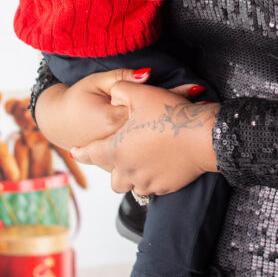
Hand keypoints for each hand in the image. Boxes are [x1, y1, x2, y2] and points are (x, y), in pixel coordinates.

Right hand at [34, 67, 151, 150]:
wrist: (57, 121)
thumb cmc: (77, 98)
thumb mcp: (97, 81)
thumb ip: (123, 77)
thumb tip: (147, 74)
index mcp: (112, 120)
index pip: (145, 109)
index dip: (144, 102)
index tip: (137, 98)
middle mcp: (113, 143)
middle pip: (145, 130)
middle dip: (145, 119)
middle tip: (134, 110)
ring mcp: (111, 159)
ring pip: (140, 147)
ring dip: (141, 136)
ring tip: (131, 124)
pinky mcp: (111, 166)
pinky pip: (132, 159)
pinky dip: (134, 149)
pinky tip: (127, 138)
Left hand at [71, 82, 219, 195]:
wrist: (203, 137)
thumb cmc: (170, 115)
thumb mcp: (141, 94)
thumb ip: (122, 89)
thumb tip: (115, 90)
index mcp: (117, 149)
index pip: (92, 153)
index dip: (82, 151)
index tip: (75, 152)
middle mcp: (129, 170)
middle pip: (113, 179)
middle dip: (112, 169)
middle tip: (117, 157)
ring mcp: (149, 181)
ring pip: (132, 185)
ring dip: (132, 176)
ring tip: (139, 162)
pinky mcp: (167, 187)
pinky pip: (153, 187)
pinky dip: (152, 178)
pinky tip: (159, 165)